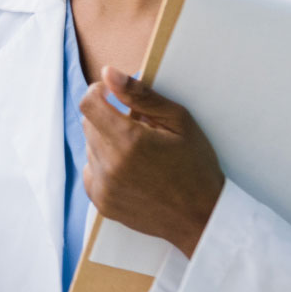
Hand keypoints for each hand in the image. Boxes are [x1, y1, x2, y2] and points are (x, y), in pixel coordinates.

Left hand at [80, 67, 224, 257]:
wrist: (201, 218)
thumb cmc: (196, 166)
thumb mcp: (178, 121)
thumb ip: (140, 95)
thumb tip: (108, 73)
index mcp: (129, 140)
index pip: (89, 103)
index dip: (98, 92)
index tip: (111, 94)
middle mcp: (110, 164)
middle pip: (89, 124)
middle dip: (108, 117)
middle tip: (137, 126)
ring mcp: (104, 186)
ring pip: (90, 147)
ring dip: (107, 142)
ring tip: (138, 152)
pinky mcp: (101, 201)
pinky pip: (91, 170)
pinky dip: (104, 165)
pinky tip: (130, 169)